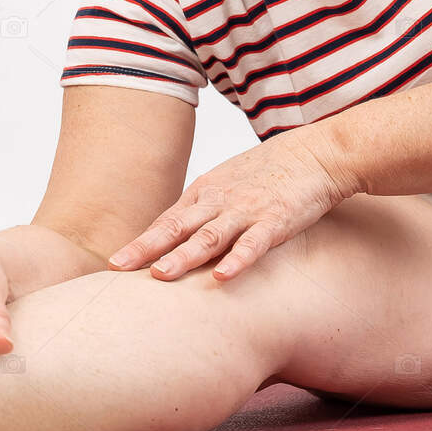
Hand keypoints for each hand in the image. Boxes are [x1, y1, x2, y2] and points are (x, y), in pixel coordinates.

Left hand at [106, 126, 359, 281]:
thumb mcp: (229, 185)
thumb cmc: (272, 173)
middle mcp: (219, 201)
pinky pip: (253, 243)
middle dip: (145, 248)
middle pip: (176, 227)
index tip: (114, 262)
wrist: (317, 154)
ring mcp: (247, 210)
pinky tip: (222, 277)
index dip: (140, 242)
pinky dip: (237, 260)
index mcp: (206, 193)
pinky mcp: (276, 220)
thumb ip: (204, 210)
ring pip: (209, 236)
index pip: (167, 221)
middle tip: (117, 268)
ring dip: (183, 256)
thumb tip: (178, 239)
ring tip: (159, 275)